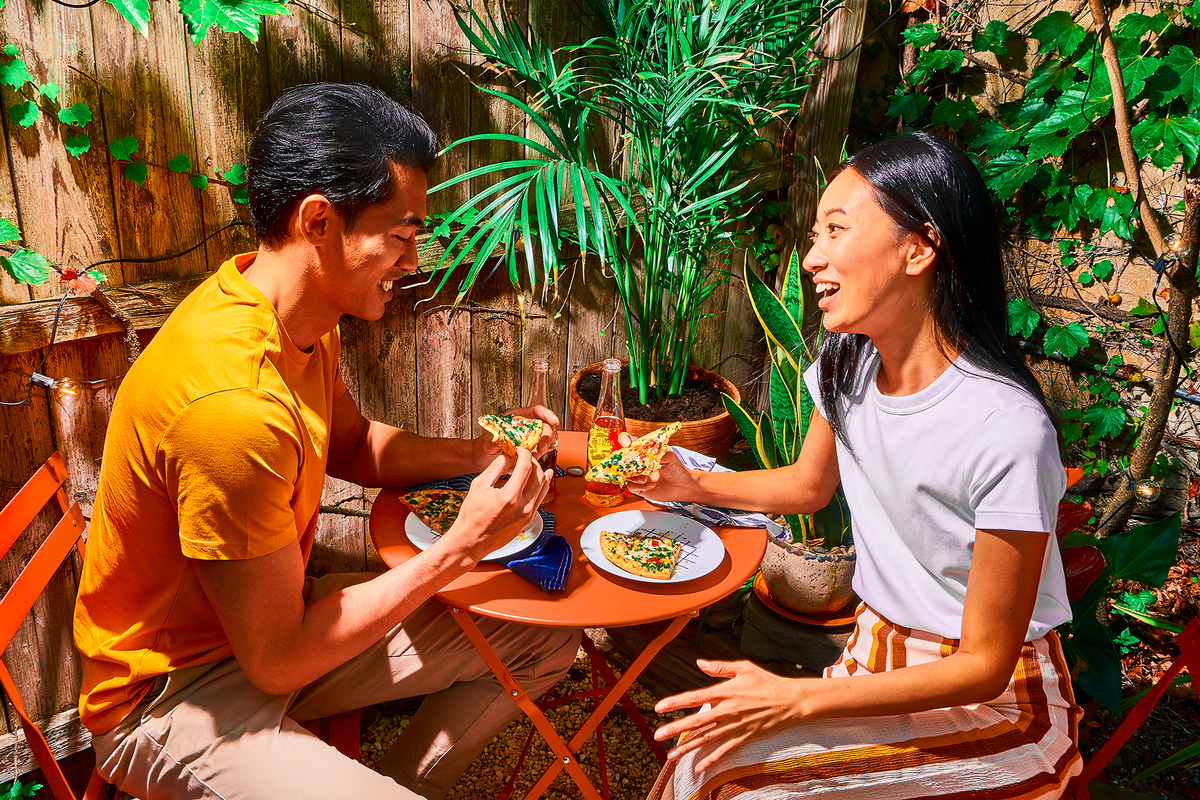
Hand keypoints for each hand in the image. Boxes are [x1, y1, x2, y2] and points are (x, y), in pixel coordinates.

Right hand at [443, 448, 550, 563]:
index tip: (520, 450)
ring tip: (536, 465)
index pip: (525, 467)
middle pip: (538, 476)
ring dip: (541, 473)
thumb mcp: (479, 485)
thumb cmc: (471, 515)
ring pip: (542, 488)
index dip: (525, 454)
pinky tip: (540, 480)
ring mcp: (527, 515)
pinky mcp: (527, 521)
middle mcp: (522, 507)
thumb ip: (496, 468)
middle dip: (533, 462)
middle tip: (526, 457)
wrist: (471, 540)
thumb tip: (507, 456)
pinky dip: (540, 487)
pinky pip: (539, 500)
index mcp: (509, 496)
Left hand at [472, 404, 559, 466]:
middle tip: (540, 447)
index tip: (554, 420)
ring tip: (532, 456)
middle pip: (544, 426)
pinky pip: (539, 451)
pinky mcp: (527, 451)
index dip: (547, 414)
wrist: (479, 459)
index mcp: (515, 418)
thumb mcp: (486, 441)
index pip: (536, 411)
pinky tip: (529, 461)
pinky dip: (538, 457)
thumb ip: (495, 438)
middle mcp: (523, 427)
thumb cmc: (481, 447)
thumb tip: (501, 437)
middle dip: (546, 436)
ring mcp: (526, 439)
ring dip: (542, 448)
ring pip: (544, 439)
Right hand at [622, 436, 696, 501]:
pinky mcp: (639, 487)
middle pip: (621, 459)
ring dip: (634, 476)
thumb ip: (656, 452)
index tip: (626, 443)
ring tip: (646, 478)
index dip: (624, 440)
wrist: (683, 486)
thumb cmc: (676, 469)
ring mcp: (637, 475)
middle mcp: (638, 463)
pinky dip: (640, 486)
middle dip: (622, 462)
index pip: (629, 442)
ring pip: (624, 474)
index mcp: (644, 451)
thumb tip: (645, 452)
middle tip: (629, 465)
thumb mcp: (669, 456)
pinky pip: (631, 486)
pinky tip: (651, 485)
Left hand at [652, 660, 805, 772]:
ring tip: (671, 755)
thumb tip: (699, 663)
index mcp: (726, 691)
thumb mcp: (743, 668)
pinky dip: (711, 759)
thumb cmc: (766, 682)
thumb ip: (720, 667)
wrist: (790, 701)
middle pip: (697, 722)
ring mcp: (736, 726)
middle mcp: (728, 710)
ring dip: (688, 747)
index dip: (676, 702)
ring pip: (707, 739)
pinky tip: (698, 767)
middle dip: (675, 728)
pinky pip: (725, 750)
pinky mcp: (744, 737)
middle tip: (657, 735)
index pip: (695, 698)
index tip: (659, 707)